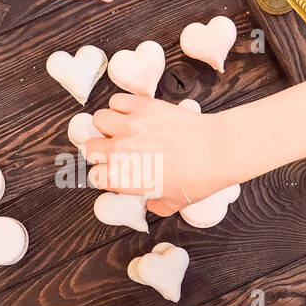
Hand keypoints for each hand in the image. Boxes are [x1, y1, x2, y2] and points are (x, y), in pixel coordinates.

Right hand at [85, 94, 242, 214]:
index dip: (104, 174)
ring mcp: (130, 126)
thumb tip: (152, 203)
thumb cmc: (197, 178)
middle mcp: (120, 151)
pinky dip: (121, 106)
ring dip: (108, 125)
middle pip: (90, 147)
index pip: (94, 175)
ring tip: (121, 129)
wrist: (215, 150)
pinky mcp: (142, 107)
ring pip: (99, 119)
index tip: (113, 172)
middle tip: (114, 151)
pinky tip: (132, 113)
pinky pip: (117, 101)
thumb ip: (156, 205)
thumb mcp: (173, 203)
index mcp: (123, 177)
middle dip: (100, 150)